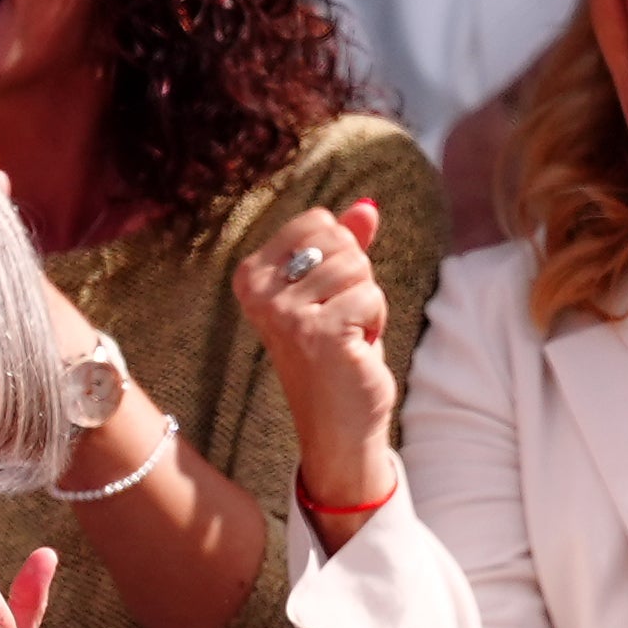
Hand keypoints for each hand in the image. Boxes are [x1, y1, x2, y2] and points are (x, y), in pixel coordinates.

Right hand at [238, 195, 402, 512]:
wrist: (337, 422)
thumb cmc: (336, 352)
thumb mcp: (336, 291)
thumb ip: (346, 245)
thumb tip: (367, 205)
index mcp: (251, 275)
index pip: (318, 221)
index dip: (341, 255)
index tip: (327, 297)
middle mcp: (258, 292)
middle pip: (340, 242)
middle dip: (357, 278)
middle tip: (340, 320)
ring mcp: (284, 314)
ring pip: (358, 268)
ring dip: (367, 302)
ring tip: (346, 335)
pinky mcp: (317, 333)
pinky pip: (370, 295)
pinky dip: (375, 321)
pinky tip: (353, 349)